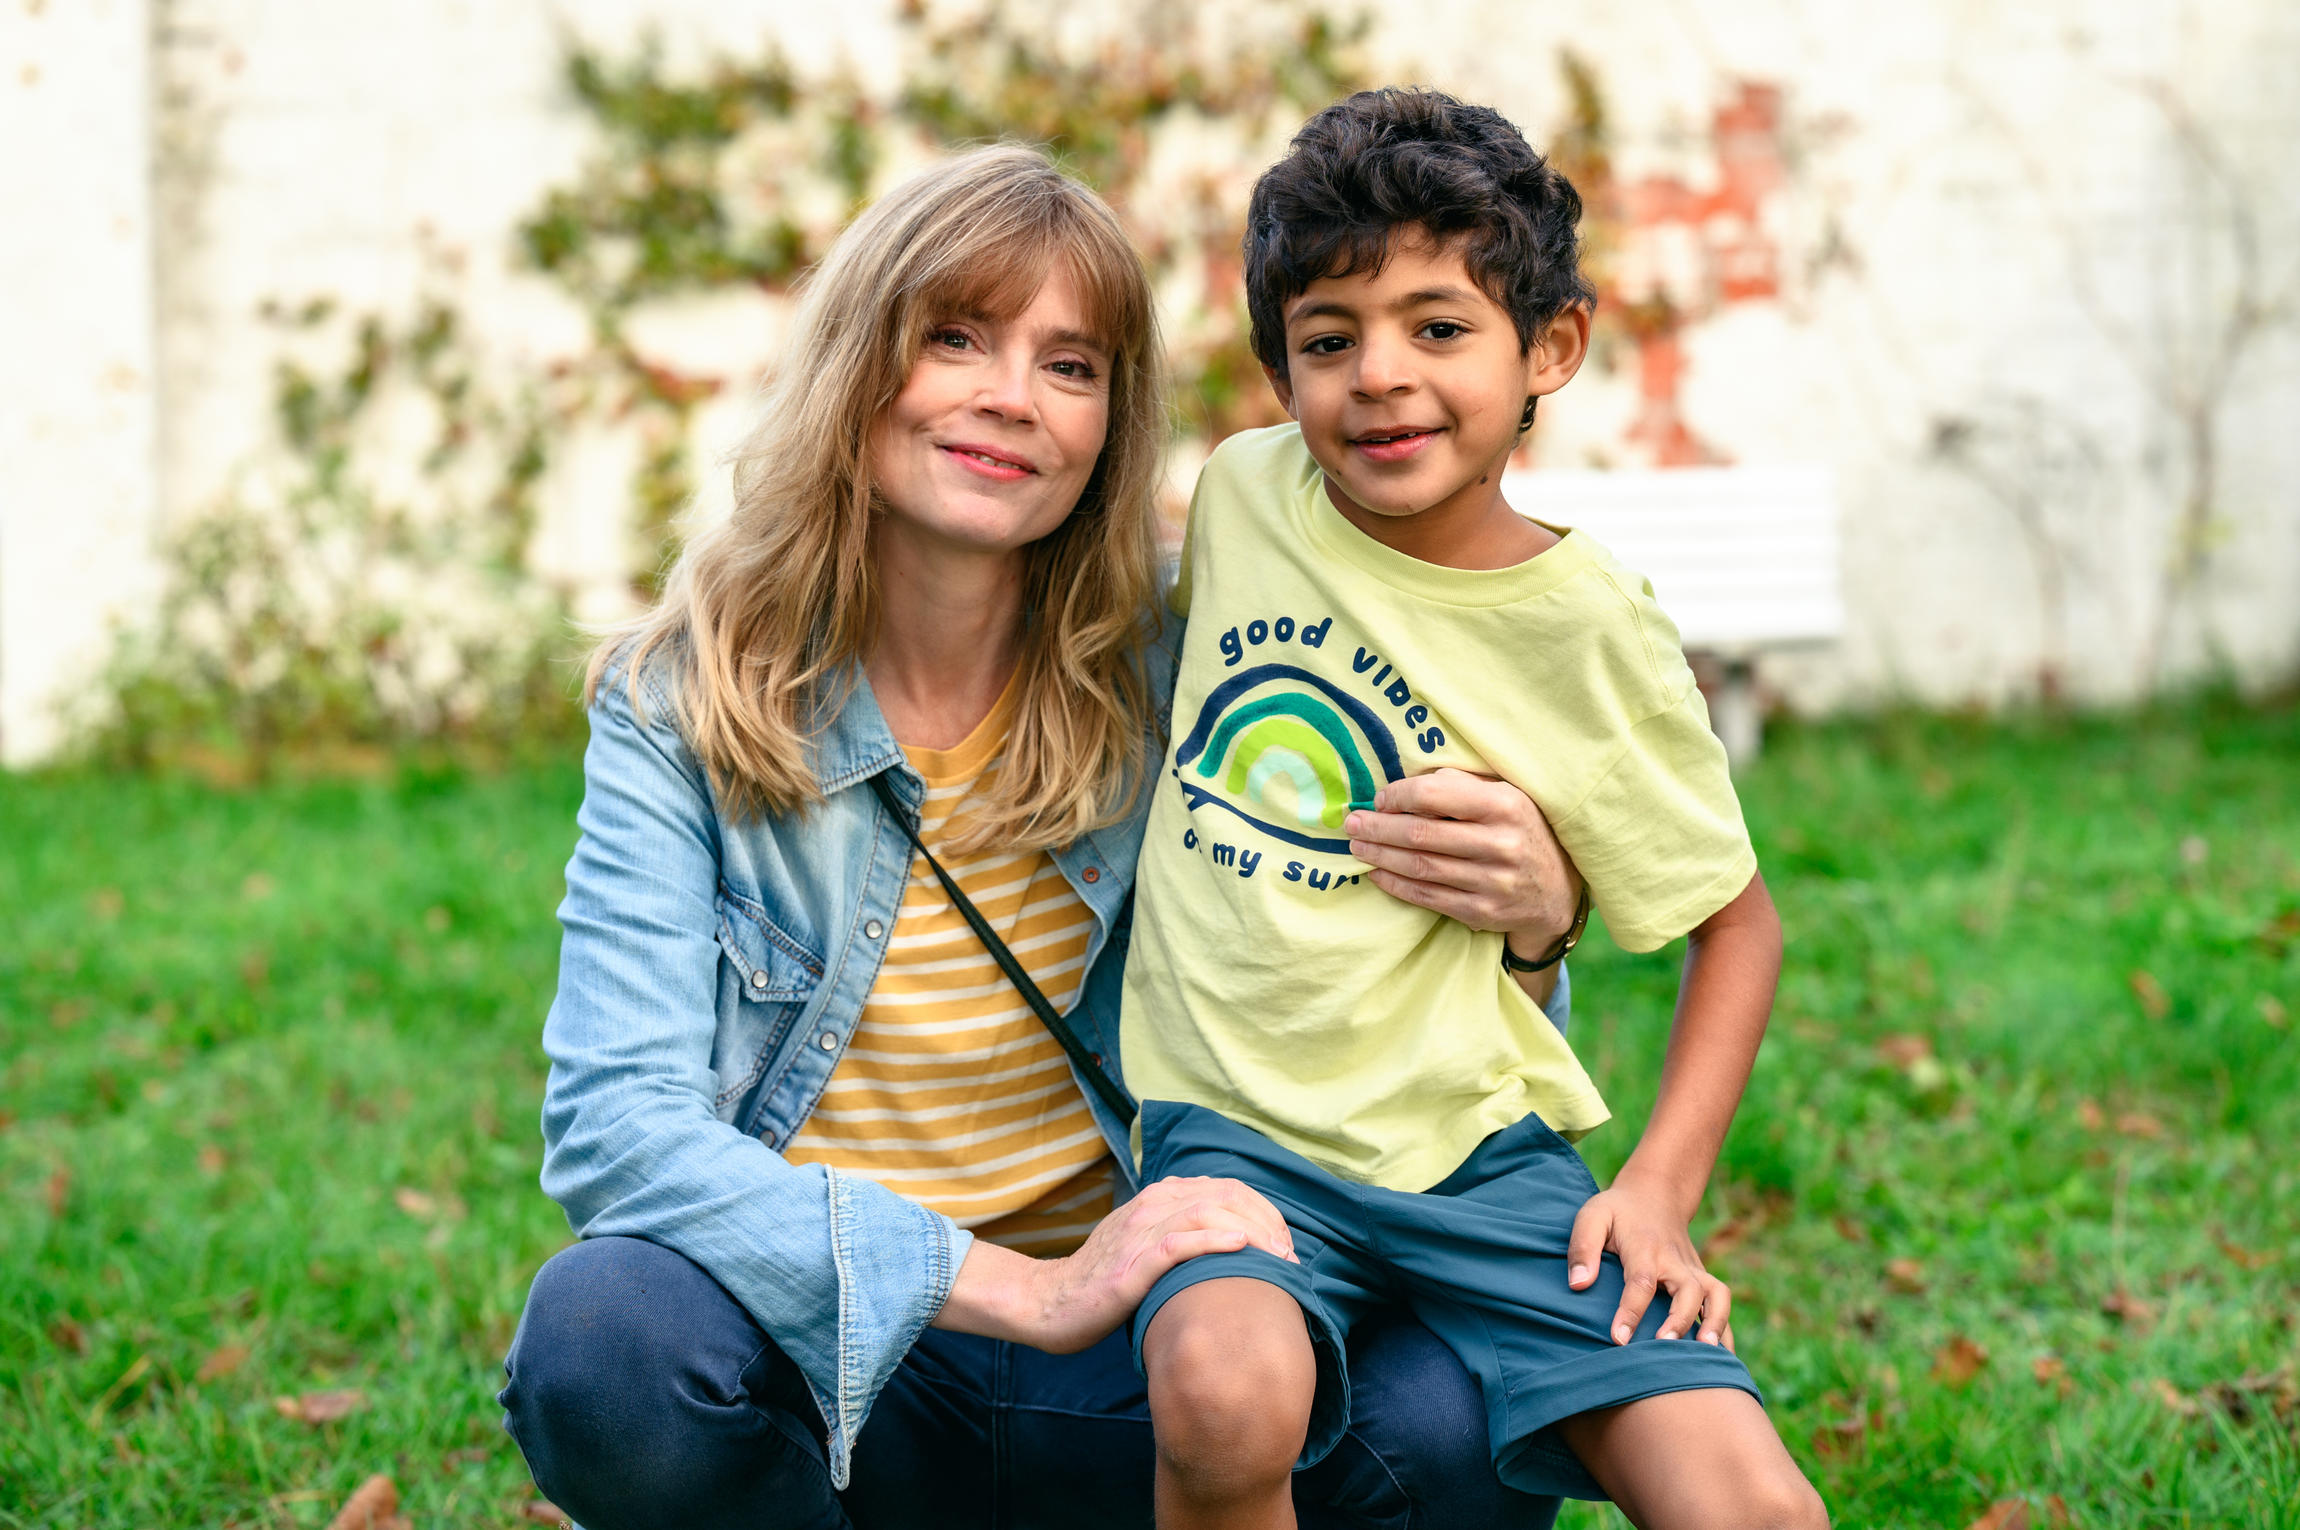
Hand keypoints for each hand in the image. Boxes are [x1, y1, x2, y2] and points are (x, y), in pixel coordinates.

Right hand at [934, 1174, 1296, 1353]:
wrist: (1051, 1304)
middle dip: (1266, 1221)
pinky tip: (1239, 1247)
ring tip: (1277, 1256)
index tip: (1285, 1243)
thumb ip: (1180, 1234)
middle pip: (1225, 1195)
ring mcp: (1140, 1232)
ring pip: (1207, 1212)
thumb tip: (1230, 1243)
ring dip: (1251, 1231)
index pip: (1227, 1189)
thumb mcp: (1145, 1246)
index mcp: (1159, 1198)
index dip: (1264, 1211)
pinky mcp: (1130, 1264)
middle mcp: (1152, 1205)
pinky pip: (1178, 1245)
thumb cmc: (1103, 1281)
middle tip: (1290, 1256)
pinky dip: (1213, 1241)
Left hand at [1342, 769, 1582, 952]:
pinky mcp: (1482, 912)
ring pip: (1420, 867)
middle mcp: (1500, 844)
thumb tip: (1409, 784)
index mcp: (1505, 805)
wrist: (1558, 890)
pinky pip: (1428, 896)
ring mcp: (1491, 882)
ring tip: (1357, 846)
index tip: (1379, 799)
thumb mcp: (1506, 796)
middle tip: (1351, 823)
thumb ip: (1463, 785)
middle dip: (1378, 828)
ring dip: (1381, 856)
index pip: (1435, 795)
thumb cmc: (1522, 830)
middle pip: (1421, 834)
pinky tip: (1377, 873)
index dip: (1399, 796)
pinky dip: (1396, 884)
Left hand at [1565, 1169, 1734, 1351]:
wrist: (1655, 1196)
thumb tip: (1578, 1285)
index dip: (1631, 1311)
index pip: (1641, 1281)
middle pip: (1688, 1290)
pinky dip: (1725, 1329)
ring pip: (1716, 1296)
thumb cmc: (1617, 1212)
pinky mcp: (1703, 1279)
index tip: (1619, 1339)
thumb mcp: (1592, 1217)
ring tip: (1709, 1356)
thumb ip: (1582, 1248)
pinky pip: (1722, 1303)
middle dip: (1680, 1320)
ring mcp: (1694, 1270)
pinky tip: (1722, 1360)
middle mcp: (1675, 1261)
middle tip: (1666, 1348)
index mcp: (1645, 1248)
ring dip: (1715, 1324)